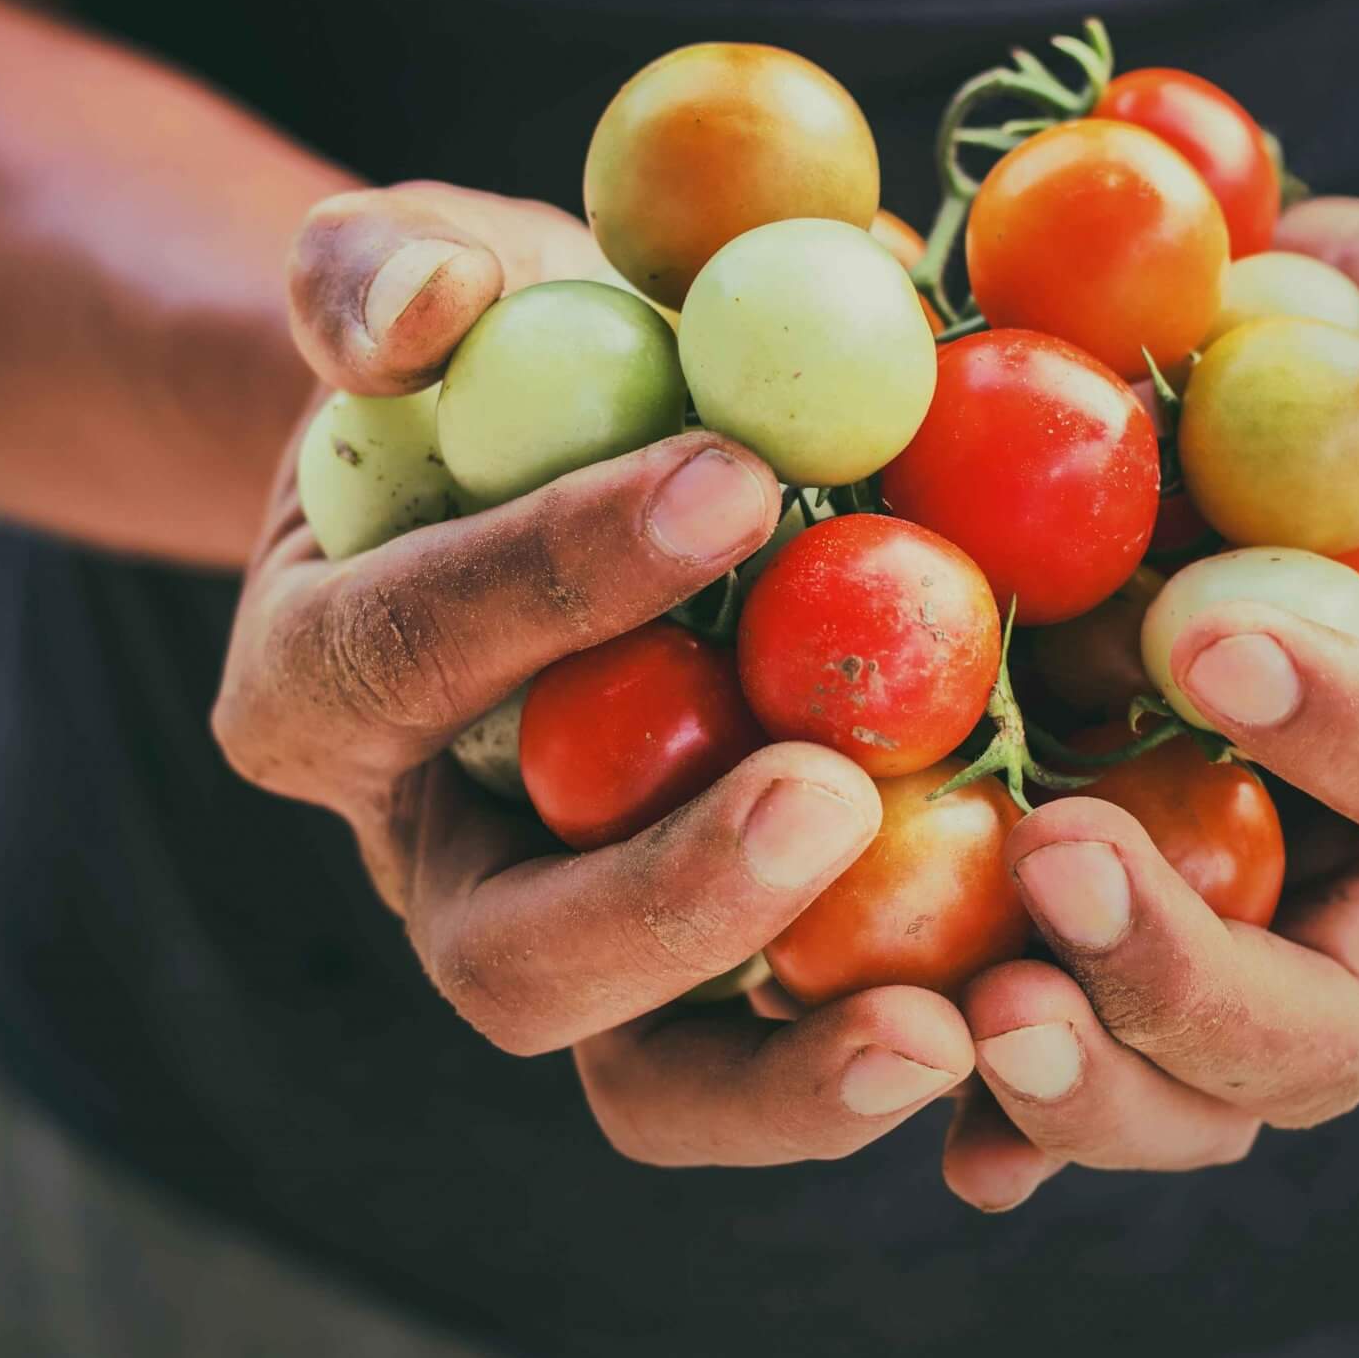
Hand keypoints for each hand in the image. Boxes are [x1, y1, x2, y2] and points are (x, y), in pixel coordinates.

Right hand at [216, 185, 975, 1166]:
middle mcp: (444, 864)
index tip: (734, 481)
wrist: (570, 474)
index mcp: (324, 693)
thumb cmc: (495, 369)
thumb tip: (433, 303)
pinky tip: (1035, 1008)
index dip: (554, 578)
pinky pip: (794, 1066)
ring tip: (948, 1018)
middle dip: (665, 898)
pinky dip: (901, 1057)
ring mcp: (589, 946)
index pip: (412, 651)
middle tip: (826, 795)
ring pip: (649, 1082)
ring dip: (794, 1069)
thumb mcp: (417, 275)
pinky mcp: (728, 982)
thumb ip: (377, 275)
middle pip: (512, 959)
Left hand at [945, 199, 1358, 1208]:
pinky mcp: (1089, 933)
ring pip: (1190, 1094)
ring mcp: (1221, 929)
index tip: (1215, 640)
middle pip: (1325, 1025)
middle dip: (1192, 976)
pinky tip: (894, 1076)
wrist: (1248, 420)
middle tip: (1058, 858)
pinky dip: (982, 1107)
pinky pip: (1052, 1058)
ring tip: (963, 1014)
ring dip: (1084, 1080)